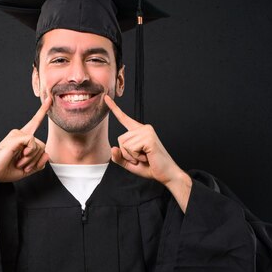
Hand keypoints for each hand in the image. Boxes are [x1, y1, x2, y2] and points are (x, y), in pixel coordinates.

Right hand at [0, 97, 51, 182]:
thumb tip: (46, 154)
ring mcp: (17, 134)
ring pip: (40, 145)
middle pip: (42, 145)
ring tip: (19, 162)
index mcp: (22, 139)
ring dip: (32, 159)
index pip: (34, 123)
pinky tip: (20, 157)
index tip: (50, 100)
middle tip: (22, 165)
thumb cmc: (6, 170)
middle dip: (36, 160)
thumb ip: (38, 163)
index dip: (42, 111)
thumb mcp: (27, 169)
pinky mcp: (16, 136)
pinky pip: (33, 142)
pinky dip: (30, 153)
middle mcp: (20, 134)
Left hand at [105, 96, 191, 210]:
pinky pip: (131, 148)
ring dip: (132, 156)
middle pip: (120, 139)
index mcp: (138, 131)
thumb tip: (113, 148)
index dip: (114, 108)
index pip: (124, 118)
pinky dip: (136, 157)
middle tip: (141, 157)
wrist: (166, 174)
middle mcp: (143, 128)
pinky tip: (147, 157)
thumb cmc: (149, 167)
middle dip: (127, 154)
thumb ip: (118, 157)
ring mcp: (146, 132)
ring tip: (145, 157)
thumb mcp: (129, 163)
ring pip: (124, 144)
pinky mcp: (148, 138)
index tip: (106, 97)